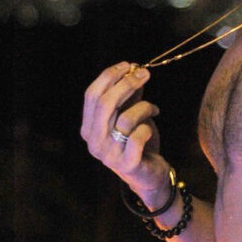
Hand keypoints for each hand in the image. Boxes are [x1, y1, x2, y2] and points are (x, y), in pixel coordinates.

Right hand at [80, 61, 167, 198]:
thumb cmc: (138, 143)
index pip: (92, 95)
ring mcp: (109, 155)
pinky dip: (147, 127)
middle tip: (145, 74)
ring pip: (124, 119)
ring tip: (153, 108)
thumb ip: (128, 96)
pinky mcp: (127, 164)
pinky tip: (150, 128)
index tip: (128, 65)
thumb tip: (133, 69)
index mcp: (89, 128)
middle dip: (126, 84)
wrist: (149, 176)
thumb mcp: (131, 116)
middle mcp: (94, 142)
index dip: (109, 76)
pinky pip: (138, 136)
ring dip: (143, 107)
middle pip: (105, 104)